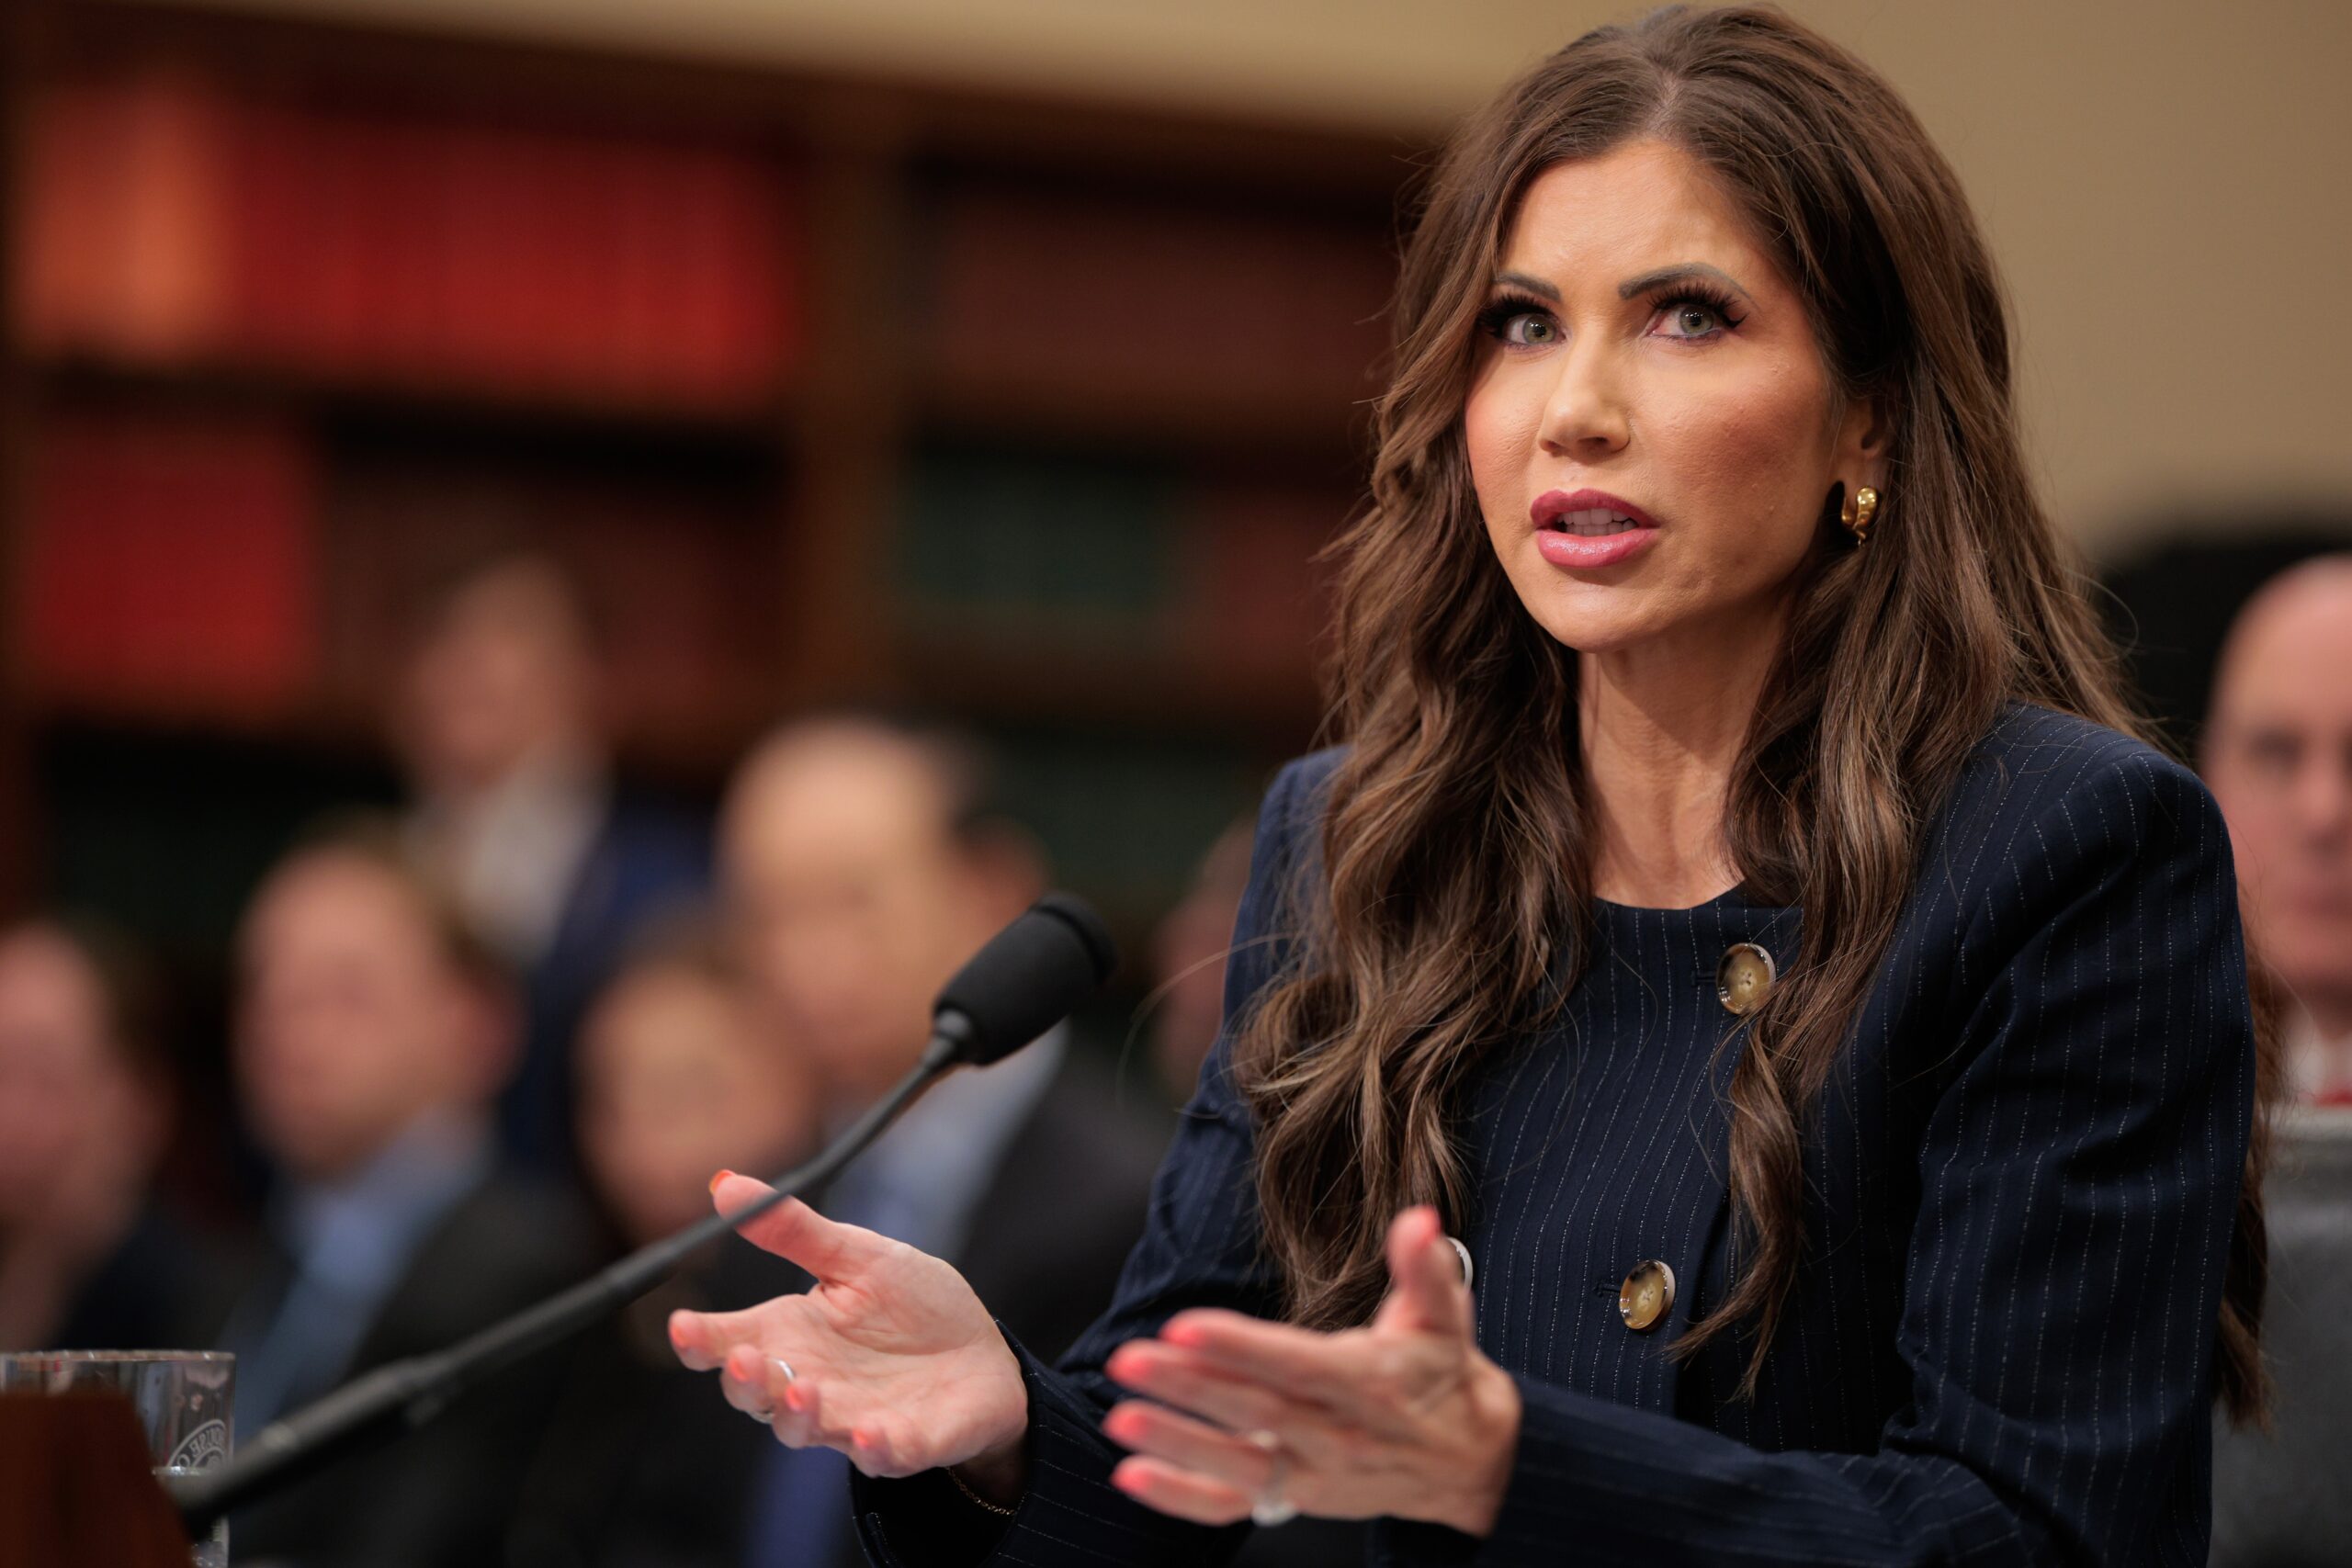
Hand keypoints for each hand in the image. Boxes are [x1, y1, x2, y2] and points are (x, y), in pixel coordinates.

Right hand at [667, 1172, 1028, 1487]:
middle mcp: (810, 1382)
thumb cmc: (912, 1305)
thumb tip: (726, 1186)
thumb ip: (795, 1231)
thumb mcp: (858, 1256)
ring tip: (802, 1389)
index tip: (682, 1325)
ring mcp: (852, 1418)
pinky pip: (881, 1454)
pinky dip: (873, 1446)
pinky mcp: (904, 1443)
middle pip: (756, 1394)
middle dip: (745, 1381)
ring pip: (805, 1429)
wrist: (982, 1352)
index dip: (700, 1339)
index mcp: (792, 1335)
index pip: (729, 1342)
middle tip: (744, 1359)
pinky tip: (869, 1431)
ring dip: (797, 1414)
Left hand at [1101, 1207, 1520, 1536]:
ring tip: (1120, 1418)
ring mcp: (1312, 1474)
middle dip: (1188, 1386)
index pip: (1296, 1364)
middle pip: (1254, 1410)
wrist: (1467, 1462)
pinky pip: (1230, 1506)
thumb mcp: (1445, 1315)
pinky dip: (1179, 1497)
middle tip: (1130, 1359)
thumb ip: (1426, 1267)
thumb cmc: (1442, 1374)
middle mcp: (1337, 1435)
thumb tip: (1419, 1219)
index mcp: (1370, 1384)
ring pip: (1235, 1462)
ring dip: (1174, 1443)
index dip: (1240, 1346)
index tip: (1186, 1326)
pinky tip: (1132, 1475)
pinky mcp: (1294, 1498)